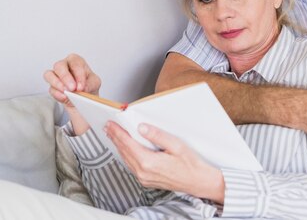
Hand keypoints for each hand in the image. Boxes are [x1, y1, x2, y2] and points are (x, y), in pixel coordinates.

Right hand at [43, 53, 101, 107]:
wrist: (84, 99)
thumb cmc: (88, 85)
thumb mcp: (95, 83)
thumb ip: (90, 84)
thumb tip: (82, 88)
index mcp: (76, 61)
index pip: (75, 63)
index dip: (78, 75)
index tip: (81, 86)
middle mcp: (64, 66)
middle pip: (59, 66)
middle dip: (65, 77)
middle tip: (72, 88)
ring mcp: (56, 76)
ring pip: (49, 75)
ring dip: (58, 84)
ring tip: (67, 92)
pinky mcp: (52, 87)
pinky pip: (51, 89)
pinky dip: (57, 94)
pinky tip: (64, 97)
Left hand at [105, 122, 224, 203]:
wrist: (198, 181)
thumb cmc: (190, 164)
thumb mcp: (176, 145)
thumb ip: (157, 136)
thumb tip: (142, 128)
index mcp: (149, 162)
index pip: (127, 144)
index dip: (118, 133)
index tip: (111, 124)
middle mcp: (143, 172)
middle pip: (124, 152)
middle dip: (115, 138)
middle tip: (108, 127)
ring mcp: (144, 178)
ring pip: (126, 160)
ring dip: (119, 147)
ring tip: (114, 136)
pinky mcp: (147, 181)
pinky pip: (132, 166)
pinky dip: (126, 155)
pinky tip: (126, 150)